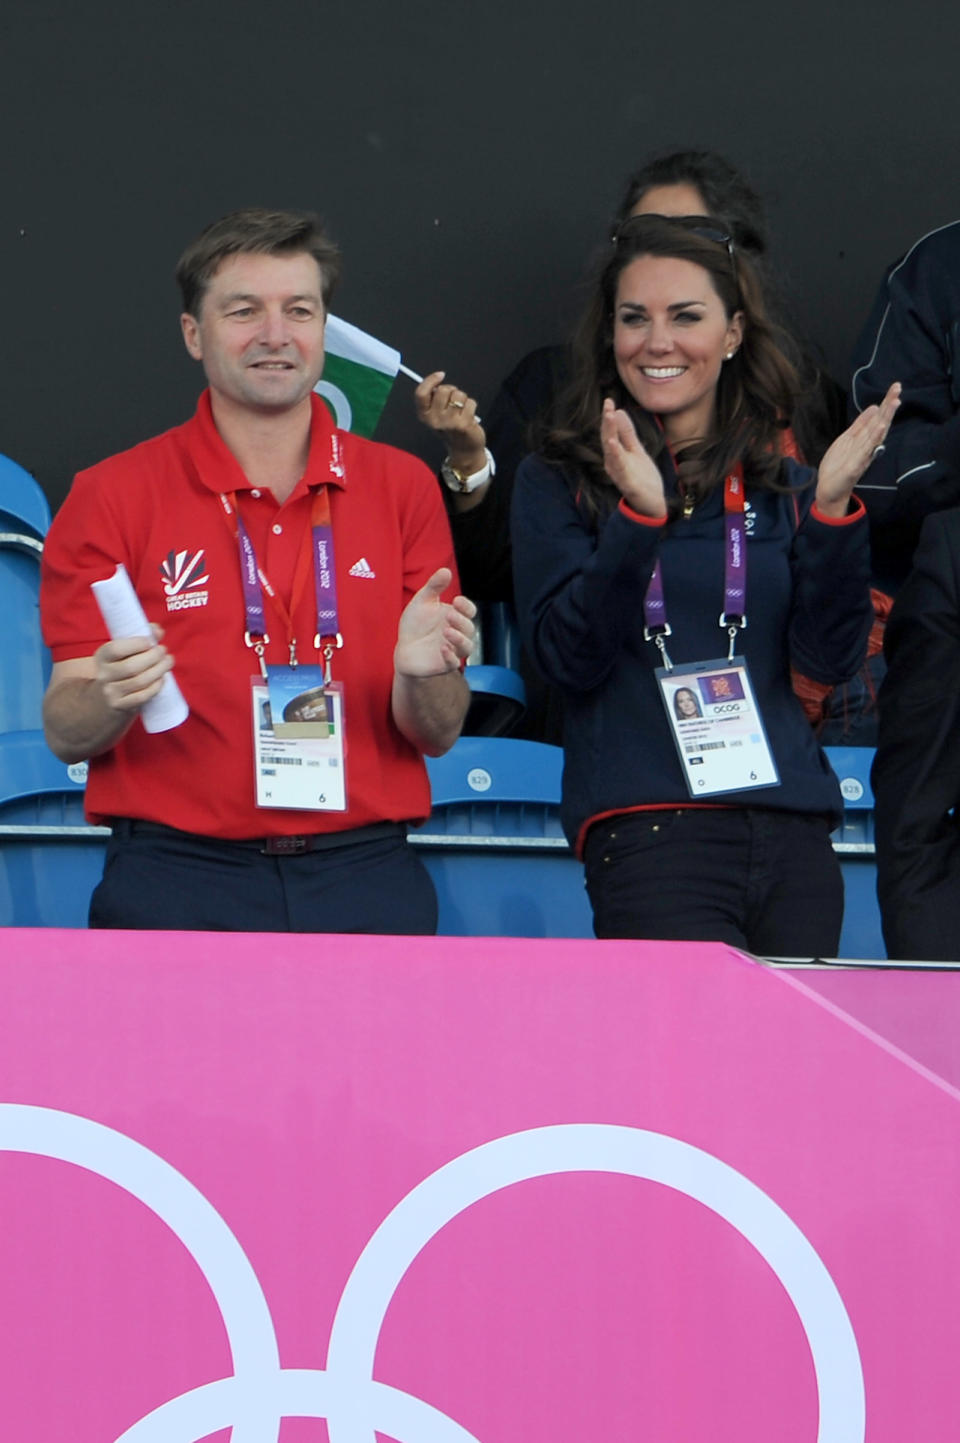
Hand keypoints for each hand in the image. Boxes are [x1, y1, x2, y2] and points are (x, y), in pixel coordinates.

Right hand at [94, 623, 172, 713]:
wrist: (105, 699)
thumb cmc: (120, 669)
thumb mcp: (124, 653)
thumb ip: (141, 638)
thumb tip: (158, 630)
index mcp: (102, 656)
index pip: (115, 649)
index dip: (135, 644)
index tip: (151, 641)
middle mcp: (103, 674)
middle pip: (131, 667)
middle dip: (153, 657)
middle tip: (164, 651)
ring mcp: (111, 692)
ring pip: (139, 681)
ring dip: (158, 671)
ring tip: (168, 662)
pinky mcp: (120, 705)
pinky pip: (141, 697)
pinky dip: (155, 687)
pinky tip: (162, 679)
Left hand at [394, 569, 476, 676]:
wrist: (404, 649)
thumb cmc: (416, 624)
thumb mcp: (422, 601)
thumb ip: (434, 587)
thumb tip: (445, 570)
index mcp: (456, 617)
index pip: (469, 611)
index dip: (466, 606)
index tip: (456, 600)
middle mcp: (458, 634)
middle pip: (469, 629)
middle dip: (461, 621)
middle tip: (449, 615)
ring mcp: (453, 650)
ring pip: (467, 647)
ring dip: (460, 639)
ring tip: (447, 631)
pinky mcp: (443, 665)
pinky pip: (453, 664)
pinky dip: (450, 657)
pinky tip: (442, 648)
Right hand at [415, 370, 486, 475]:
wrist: (464, 449)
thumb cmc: (450, 427)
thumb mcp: (436, 414)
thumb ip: (434, 398)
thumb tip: (438, 378)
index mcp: (424, 416)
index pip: (421, 393)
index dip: (431, 380)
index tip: (440, 375)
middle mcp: (434, 420)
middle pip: (443, 390)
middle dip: (452, 391)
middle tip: (454, 401)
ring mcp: (449, 422)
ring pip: (458, 395)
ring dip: (463, 399)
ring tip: (462, 411)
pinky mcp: (463, 424)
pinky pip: (470, 402)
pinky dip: (472, 406)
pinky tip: (469, 416)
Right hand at [600, 399, 666, 517]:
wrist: (651, 504)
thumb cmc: (641, 478)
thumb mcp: (636, 450)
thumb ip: (627, 433)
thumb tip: (618, 412)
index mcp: (615, 455)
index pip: (609, 433)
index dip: (608, 417)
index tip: (609, 400)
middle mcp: (613, 463)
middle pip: (608, 439)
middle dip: (607, 422)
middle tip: (607, 405)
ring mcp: (619, 474)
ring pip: (612, 452)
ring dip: (610, 434)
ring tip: (609, 418)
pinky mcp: (627, 484)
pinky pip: (620, 469)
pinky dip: (616, 456)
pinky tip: (613, 444)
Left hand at [815, 382, 901, 515]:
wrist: (829, 489)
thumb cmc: (839, 465)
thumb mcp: (847, 439)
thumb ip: (860, 425)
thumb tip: (874, 407)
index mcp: (865, 439)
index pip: (878, 418)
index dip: (886, 402)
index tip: (895, 387)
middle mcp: (867, 446)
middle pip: (881, 422)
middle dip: (889, 405)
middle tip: (898, 388)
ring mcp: (863, 456)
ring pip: (877, 434)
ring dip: (886, 418)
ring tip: (894, 402)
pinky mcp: (856, 466)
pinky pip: (867, 451)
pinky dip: (875, 439)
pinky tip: (881, 427)